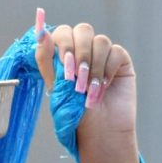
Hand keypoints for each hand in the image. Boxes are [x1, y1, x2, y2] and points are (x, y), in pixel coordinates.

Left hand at [34, 13, 136, 142]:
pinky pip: (116, 52)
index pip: (62, 32)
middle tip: (78, 79)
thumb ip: (46, 59)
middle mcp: (83, 50)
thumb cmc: (75, 114)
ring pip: (100, 41)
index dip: (64, 44)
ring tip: (90, 91)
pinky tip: (104, 87)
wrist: (100, 132)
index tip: (65, 68)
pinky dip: (108, 70)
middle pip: (83, 30)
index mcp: (64, 54)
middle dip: (79, 54)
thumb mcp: (55, 87)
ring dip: (93, 67)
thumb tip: (40, 31)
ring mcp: (103, 54)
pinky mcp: (120, 61)